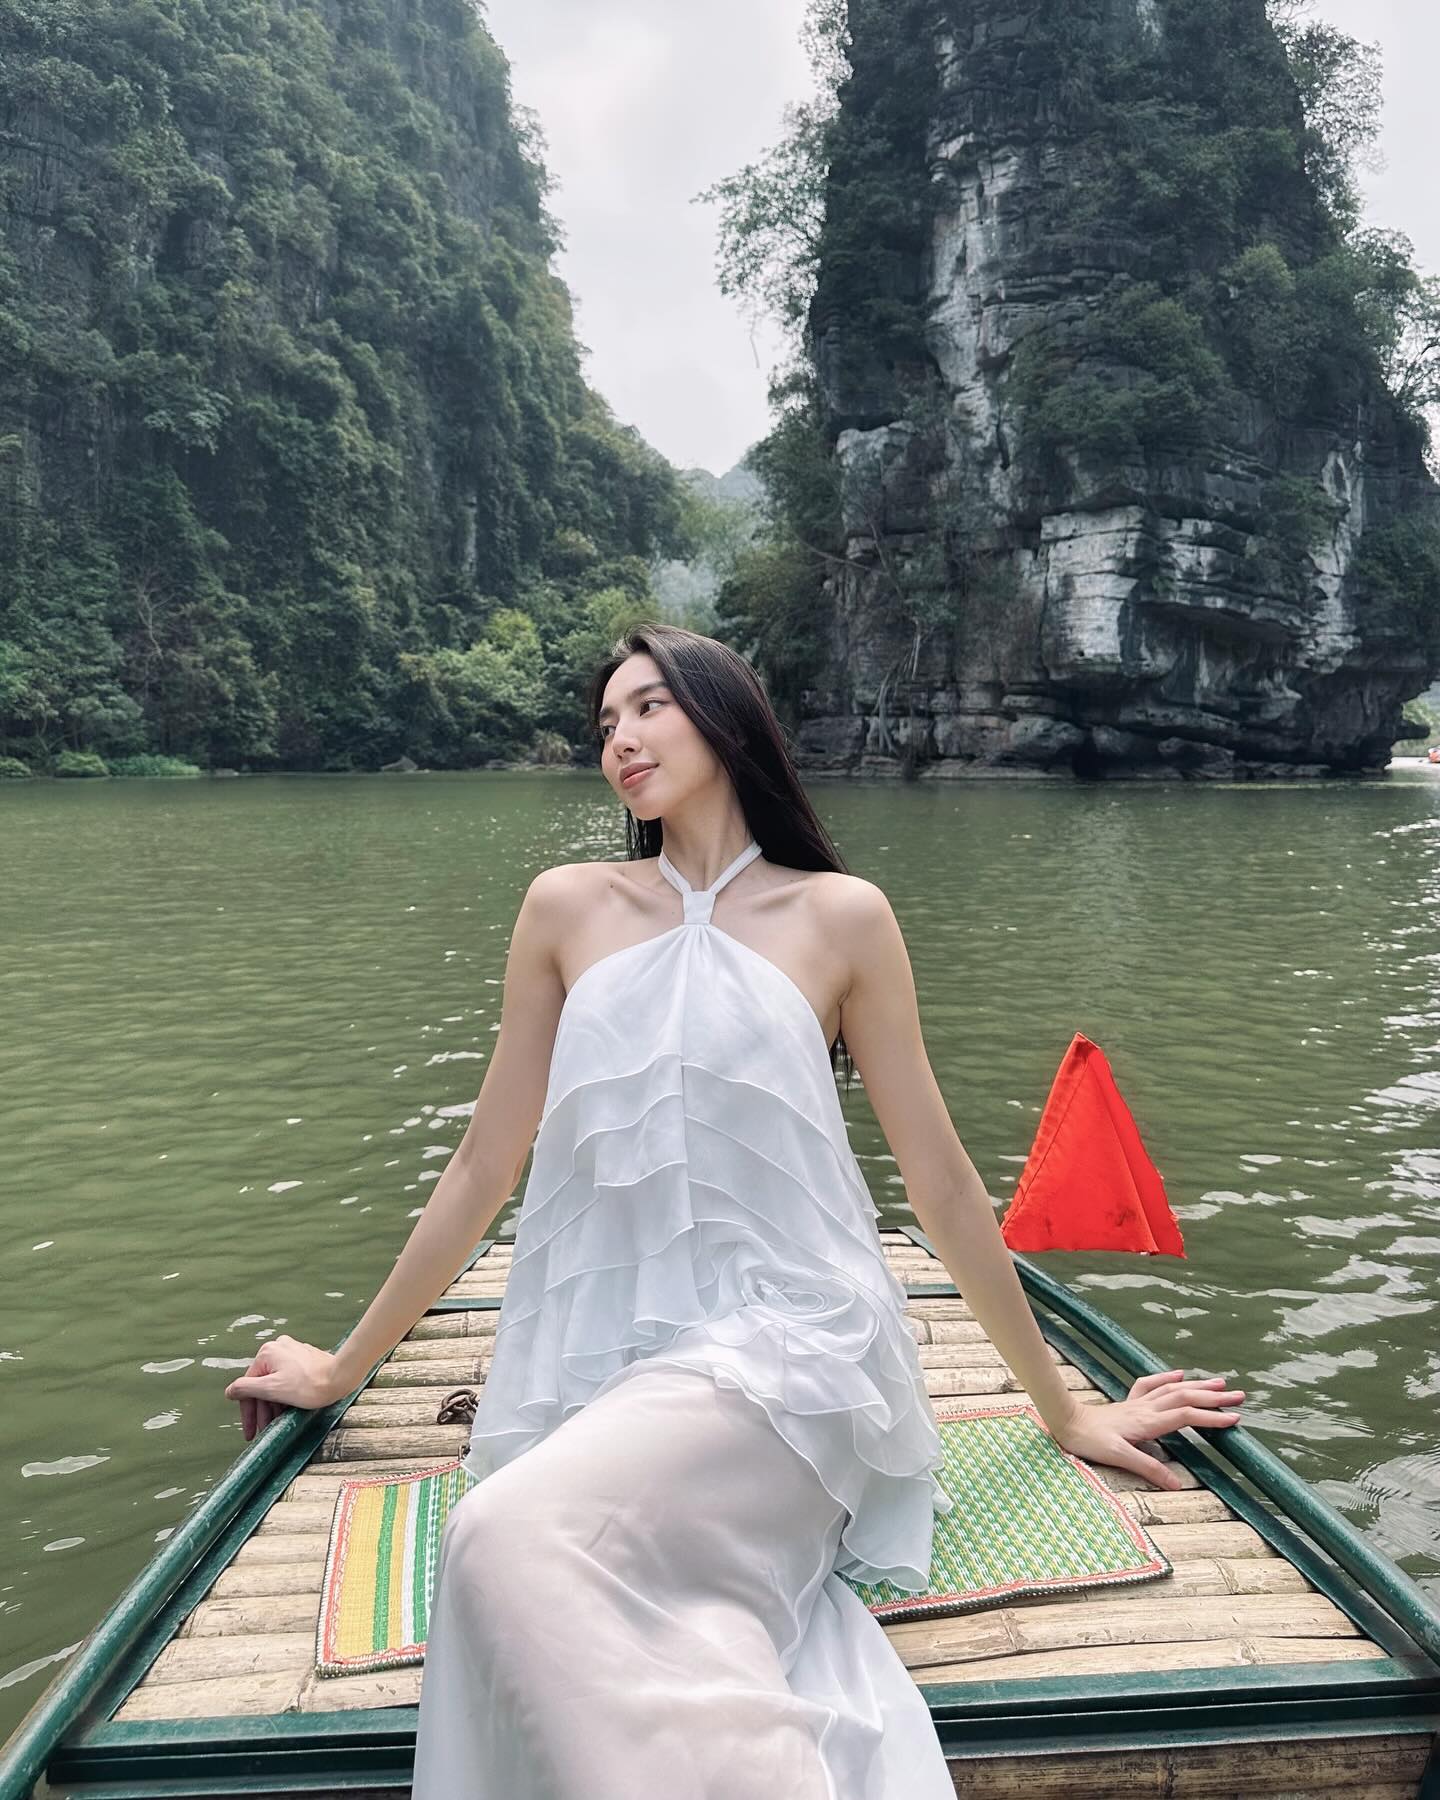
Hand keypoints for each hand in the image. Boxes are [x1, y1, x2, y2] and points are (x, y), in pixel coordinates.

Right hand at [223, 1335, 347, 1441]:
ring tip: (276, 1424)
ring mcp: (293, 1352)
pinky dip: (285, 1395)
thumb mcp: (272, 1390)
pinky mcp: (305, 1358)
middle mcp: (278, 1348)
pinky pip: (288, 1379)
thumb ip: (246, 1389)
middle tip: (264, 1431)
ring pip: (275, 1383)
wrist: (342, 1377)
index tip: (250, 1433)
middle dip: (262, 1411)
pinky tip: (288, 1411)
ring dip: (273, 1405)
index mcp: (267, 1353)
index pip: (248, 1387)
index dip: (248, 1412)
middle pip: (262, 1385)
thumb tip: (230, 1391)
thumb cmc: (309, 1385)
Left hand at [1047, 1369, 1246, 1491]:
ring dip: (1197, 1386)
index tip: (1235, 1418)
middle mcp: (1145, 1409)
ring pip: (1172, 1389)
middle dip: (1213, 1398)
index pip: (1186, 1417)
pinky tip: (1178, 1375)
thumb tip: (1178, 1484)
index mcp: (1147, 1422)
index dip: (1211, 1418)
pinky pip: (1151, 1386)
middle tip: (1239, 1396)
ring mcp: (1137, 1404)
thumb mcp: (1118, 1457)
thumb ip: (1148, 1468)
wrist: (1065, 1421)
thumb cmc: (1089, 1440)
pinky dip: (1167, 1379)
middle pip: (1185, 1398)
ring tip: (1219, 1384)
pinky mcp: (1129, 1403)